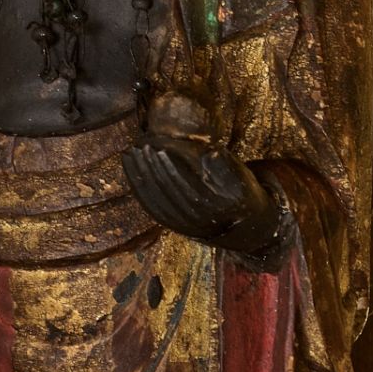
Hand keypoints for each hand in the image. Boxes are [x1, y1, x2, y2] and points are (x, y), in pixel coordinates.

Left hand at [122, 91, 279, 253]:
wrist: (240, 229)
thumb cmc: (241, 195)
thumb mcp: (242, 180)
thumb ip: (224, 167)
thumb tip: (208, 154)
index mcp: (214, 206)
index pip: (186, 182)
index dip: (171, 163)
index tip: (160, 144)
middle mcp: (195, 218)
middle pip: (168, 189)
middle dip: (152, 166)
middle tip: (142, 143)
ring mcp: (181, 224)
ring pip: (156, 198)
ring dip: (141, 174)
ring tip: (132, 150)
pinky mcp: (171, 225)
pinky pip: (151, 205)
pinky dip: (137, 186)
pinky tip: (130, 167)